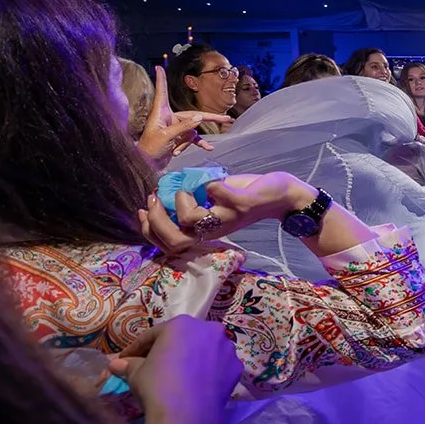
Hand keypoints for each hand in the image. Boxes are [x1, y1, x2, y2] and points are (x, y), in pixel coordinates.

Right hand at [108, 315, 241, 423]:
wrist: (186, 416)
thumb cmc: (157, 386)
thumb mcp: (136, 373)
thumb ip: (128, 364)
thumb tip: (116, 364)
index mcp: (181, 324)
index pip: (154, 335)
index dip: (138, 348)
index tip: (127, 359)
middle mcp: (209, 330)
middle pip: (183, 339)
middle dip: (168, 350)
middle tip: (152, 365)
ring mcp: (226, 348)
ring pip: (204, 350)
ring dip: (191, 359)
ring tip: (177, 376)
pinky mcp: (236, 368)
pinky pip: (217, 366)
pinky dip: (207, 372)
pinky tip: (196, 385)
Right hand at [136, 172, 311, 253]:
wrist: (280, 195)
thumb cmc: (241, 195)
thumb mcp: (210, 201)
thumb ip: (188, 200)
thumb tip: (160, 191)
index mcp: (203, 231)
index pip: (169, 245)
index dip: (149, 230)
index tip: (144, 210)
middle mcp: (213, 230)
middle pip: (175, 240)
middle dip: (156, 219)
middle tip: (156, 198)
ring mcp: (227, 218)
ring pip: (191, 221)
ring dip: (181, 199)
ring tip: (189, 188)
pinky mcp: (242, 204)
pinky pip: (216, 193)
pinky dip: (209, 180)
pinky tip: (213, 179)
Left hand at [137, 66, 232, 169]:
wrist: (147, 164)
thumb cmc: (150, 148)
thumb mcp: (166, 136)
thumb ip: (183, 126)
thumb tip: (199, 118)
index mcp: (161, 113)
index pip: (162, 92)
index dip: (161, 79)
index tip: (158, 67)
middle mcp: (169, 118)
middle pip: (193, 115)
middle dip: (210, 118)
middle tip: (227, 118)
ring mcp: (175, 128)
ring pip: (192, 131)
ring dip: (190, 142)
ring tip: (190, 150)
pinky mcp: (178, 138)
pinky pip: (192, 139)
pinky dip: (197, 144)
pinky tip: (207, 149)